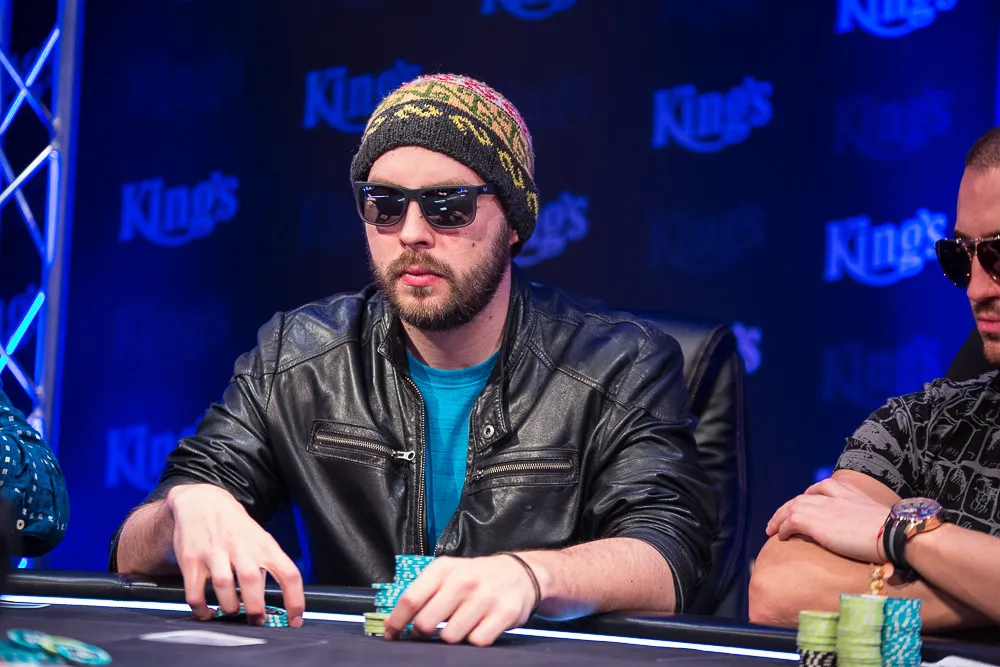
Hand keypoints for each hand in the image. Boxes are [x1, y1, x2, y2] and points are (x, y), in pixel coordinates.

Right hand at [166, 484, 304, 626]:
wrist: (202, 501)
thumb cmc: (235, 526)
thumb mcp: (259, 539)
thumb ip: (266, 565)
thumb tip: (274, 601)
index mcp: (264, 545)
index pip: (288, 573)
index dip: (295, 600)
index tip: (295, 620)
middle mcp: (241, 547)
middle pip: (251, 580)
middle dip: (255, 608)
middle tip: (257, 621)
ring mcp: (215, 552)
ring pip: (223, 586)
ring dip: (229, 607)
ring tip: (232, 611)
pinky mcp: (192, 560)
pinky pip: (195, 592)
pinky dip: (201, 608)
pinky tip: (207, 612)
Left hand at [384, 554, 540, 645]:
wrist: (519, 573)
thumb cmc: (476, 577)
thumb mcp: (449, 574)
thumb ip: (423, 593)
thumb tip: (393, 623)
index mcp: (444, 569)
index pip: (410, 599)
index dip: (397, 622)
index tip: (391, 635)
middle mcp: (464, 581)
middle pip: (426, 623)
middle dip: (422, 634)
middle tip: (428, 633)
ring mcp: (484, 598)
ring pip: (450, 637)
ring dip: (450, 638)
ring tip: (458, 626)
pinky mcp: (504, 614)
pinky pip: (476, 642)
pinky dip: (474, 640)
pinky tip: (478, 628)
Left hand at [765, 477, 890, 562]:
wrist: (898, 533)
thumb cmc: (900, 534)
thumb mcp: (885, 521)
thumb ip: (876, 523)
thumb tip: (883, 536)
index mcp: (852, 495)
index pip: (825, 487)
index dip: (812, 494)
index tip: (806, 500)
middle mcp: (836, 498)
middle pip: (804, 497)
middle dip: (790, 506)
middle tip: (779, 518)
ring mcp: (826, 509)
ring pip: (792, 507)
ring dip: (779, 518)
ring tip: (772, 529)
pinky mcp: (817, 523)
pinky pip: (791, 521)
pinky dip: (783, 528)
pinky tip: (781, 537)